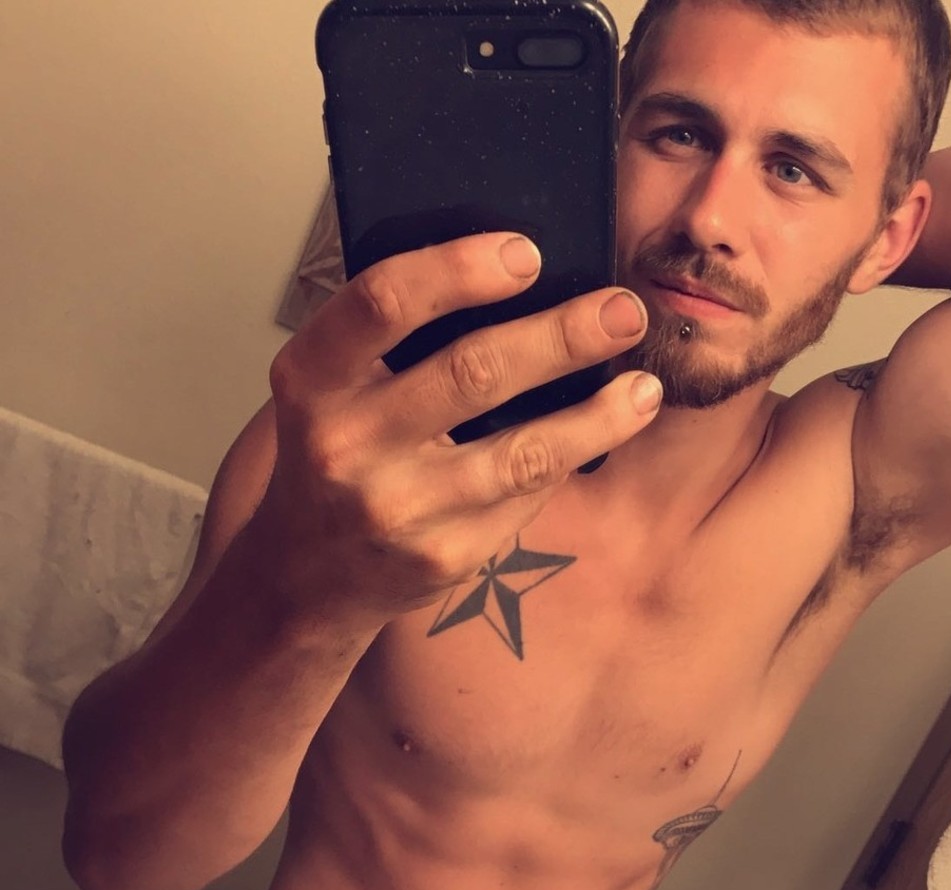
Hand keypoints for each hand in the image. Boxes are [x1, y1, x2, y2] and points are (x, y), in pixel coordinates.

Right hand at [258, 232, 661, 621]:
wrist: (308, 574)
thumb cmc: (333, 454)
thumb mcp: (330, 385)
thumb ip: (391, 334)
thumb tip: (511, 272)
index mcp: (312, 380)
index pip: (385, 302)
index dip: (460, 268)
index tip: (527, 254)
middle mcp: (347, 445)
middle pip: (474, 371)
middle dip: (564, 335)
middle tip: (623, 310)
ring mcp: (398, 508)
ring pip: (524, 450)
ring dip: (599, 413)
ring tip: (642, 384)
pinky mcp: (443, 556)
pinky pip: (526, 496)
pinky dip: (571, 458)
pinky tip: (602, 432)